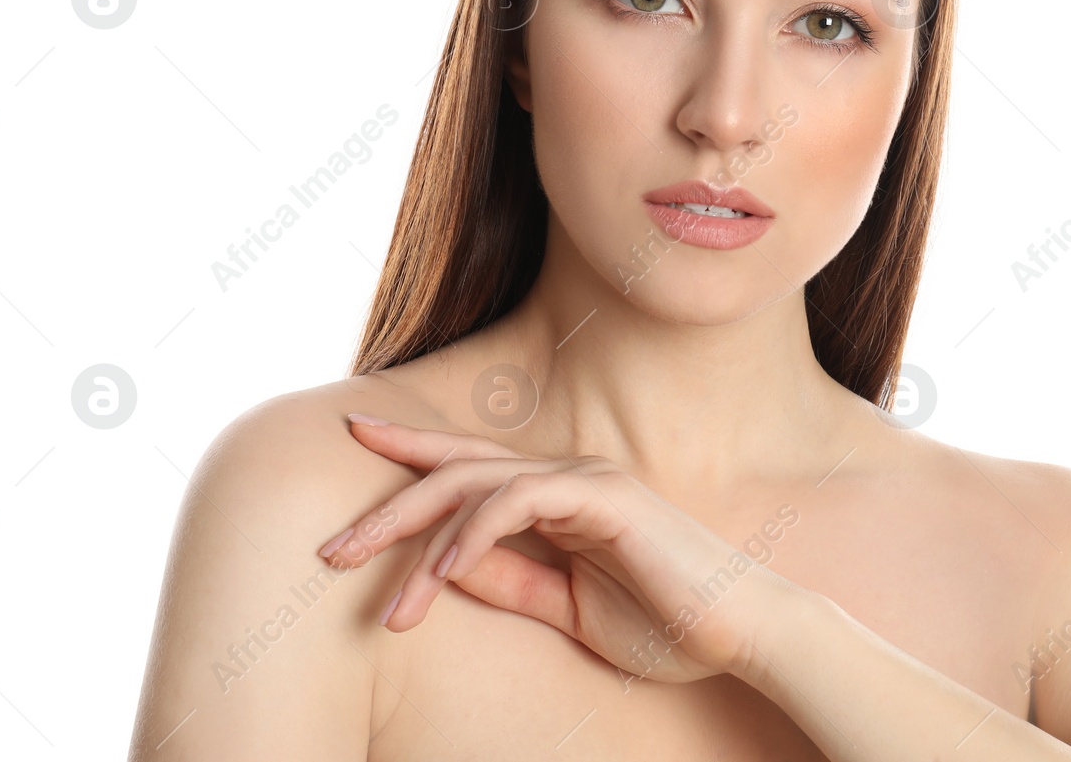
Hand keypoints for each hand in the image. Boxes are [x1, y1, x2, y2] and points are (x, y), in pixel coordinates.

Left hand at [318, 417, 791, 684]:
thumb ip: (509, 581)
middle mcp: (567, 475)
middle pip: (457, 468)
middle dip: (389, 505)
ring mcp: (587, 480)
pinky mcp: (605, 497)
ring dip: (421, 540)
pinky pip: (518, 503)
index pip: (469, 466)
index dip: (410, 452)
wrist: (740, 632)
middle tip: (330, 548)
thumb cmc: (663, 623)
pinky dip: (473, 537)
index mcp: (559, 496)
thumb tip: (439, 568)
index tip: (353, 438)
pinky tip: (442, 576)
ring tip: (386, 605)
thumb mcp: (565, 608)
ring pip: (477, 482)